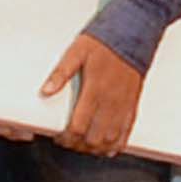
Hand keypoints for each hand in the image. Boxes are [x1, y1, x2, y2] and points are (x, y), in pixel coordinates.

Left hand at [45, 33, 151, 157]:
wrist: (134, 33)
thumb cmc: (104, 41)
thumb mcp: (77, 51)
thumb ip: (61, 73)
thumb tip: (46, 91)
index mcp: (95, 89)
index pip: (79, 126)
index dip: (67, 138)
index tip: (60, 137)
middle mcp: (110, 101)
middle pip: (94, 138)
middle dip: (79, 146)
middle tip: (70, 142)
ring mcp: (123, 105)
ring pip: (110, 139)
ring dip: (97, 148)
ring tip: (85, 145)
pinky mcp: (132, 104)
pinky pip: (127, 131)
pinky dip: (117, 144)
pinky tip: (109, 148)